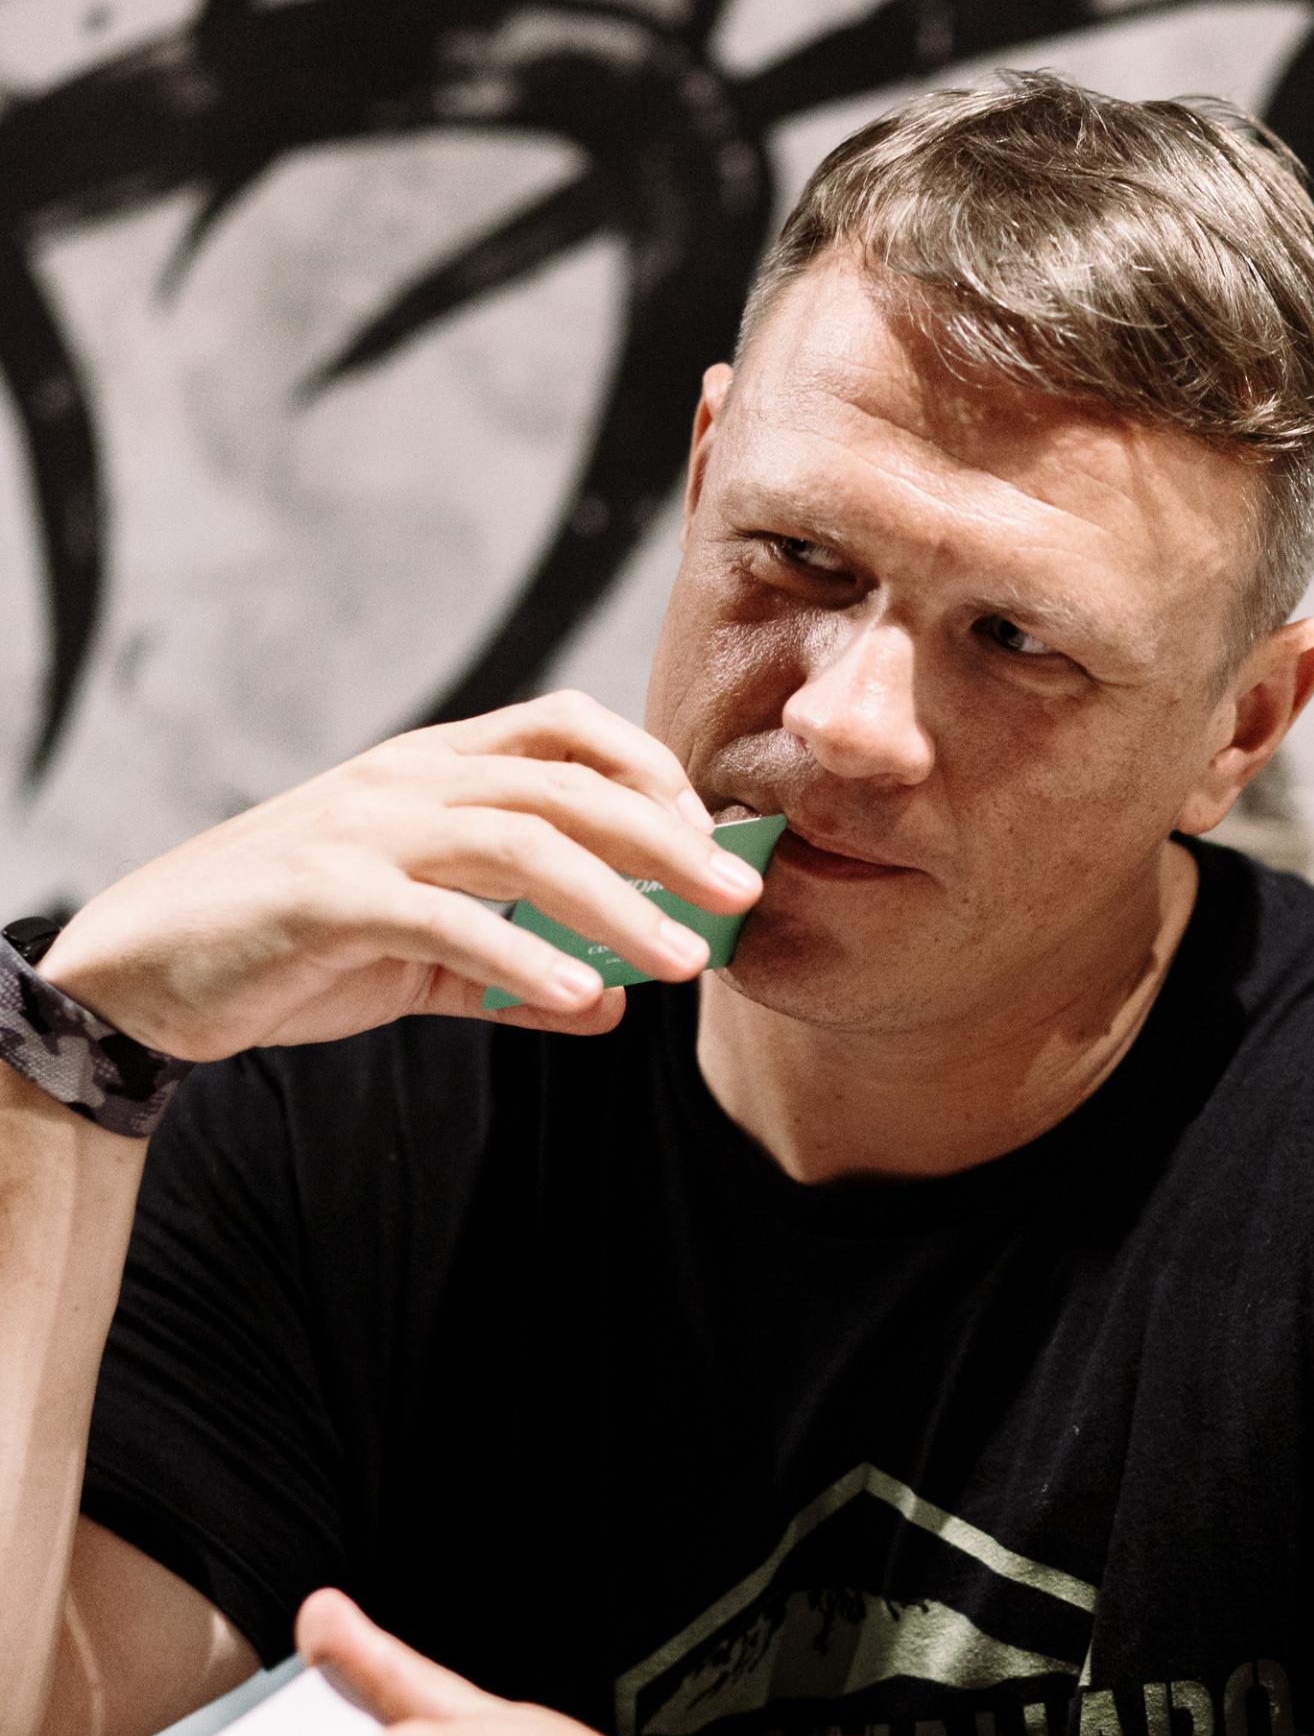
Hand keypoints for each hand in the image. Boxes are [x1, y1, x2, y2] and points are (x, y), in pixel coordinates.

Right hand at [36, 690, 764, 1056]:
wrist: (148, 969)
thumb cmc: (291, 945)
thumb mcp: (420, 957)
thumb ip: (515, 972)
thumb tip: (615, 1007)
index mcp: (432, 770)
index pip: (563, 728)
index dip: (650, 769)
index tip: (714, 835)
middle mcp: (407, 782)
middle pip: (565, 784)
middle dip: (667, 839)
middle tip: (742, 896)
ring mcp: (365, 832)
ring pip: (522, 843)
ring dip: (618, 904)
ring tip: (683, 962)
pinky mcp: (326, 896)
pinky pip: (445, 921)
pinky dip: (522, 959)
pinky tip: (585, 1000)